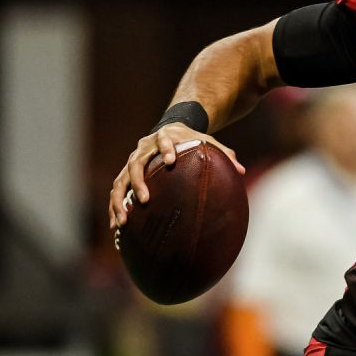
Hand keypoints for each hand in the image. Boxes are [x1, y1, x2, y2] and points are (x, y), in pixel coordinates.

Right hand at [108, 123, 244, 229]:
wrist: (169, 129)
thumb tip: (241, 171)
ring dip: (119, 200)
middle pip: (136, 164)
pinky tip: (117, 226)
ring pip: (120, 180)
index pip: (163, 140)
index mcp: (164, 137)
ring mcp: (132, 161)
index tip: (171, 160)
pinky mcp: (125, 173)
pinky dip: (115, 207)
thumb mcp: (207, 142)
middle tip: (145, 200)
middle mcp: (143, 149)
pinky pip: (117, 191)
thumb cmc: (191, 139)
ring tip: (123, 222)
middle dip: (138, 182)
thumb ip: (223, 154)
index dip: (166, 148)